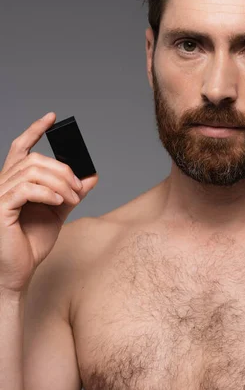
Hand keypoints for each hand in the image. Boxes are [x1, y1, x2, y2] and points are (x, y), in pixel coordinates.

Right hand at [0, 112, 98, 293]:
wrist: (18, 272)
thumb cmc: (31, 243)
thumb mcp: (57, 212)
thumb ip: (72, 192)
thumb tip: (91, 176)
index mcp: (12, 181)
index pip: (21, 147)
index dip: (35, 130)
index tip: (52, 117)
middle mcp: (1, 183)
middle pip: (35, 160)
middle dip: (63, 170)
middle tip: (78, 189)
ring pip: (33, 172)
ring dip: (60, 183)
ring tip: (72, 199)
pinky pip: (26, 189)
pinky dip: (48, 192)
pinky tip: (60, 202)